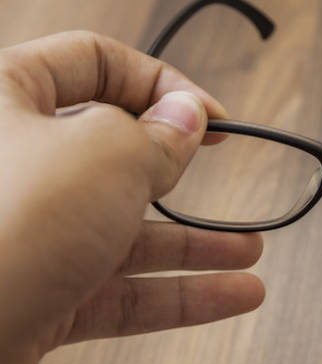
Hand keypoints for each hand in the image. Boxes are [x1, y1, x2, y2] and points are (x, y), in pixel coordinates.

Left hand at [0, 31, 264, 363]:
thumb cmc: (5, 233)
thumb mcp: (107, 156)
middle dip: (180, 167)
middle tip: (221, 169)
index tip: (211, 116)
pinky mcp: (35, 295)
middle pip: (111, 153)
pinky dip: (179, 294)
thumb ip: (158, 134)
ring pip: (123, 231)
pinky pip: (120, 289)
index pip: (90, 62)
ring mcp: (22, 235)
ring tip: (249, 249)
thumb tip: (186, 118)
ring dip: (195, 244)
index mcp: (3, 101)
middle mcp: (11, 166)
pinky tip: (232, 293)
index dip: (161, 83)